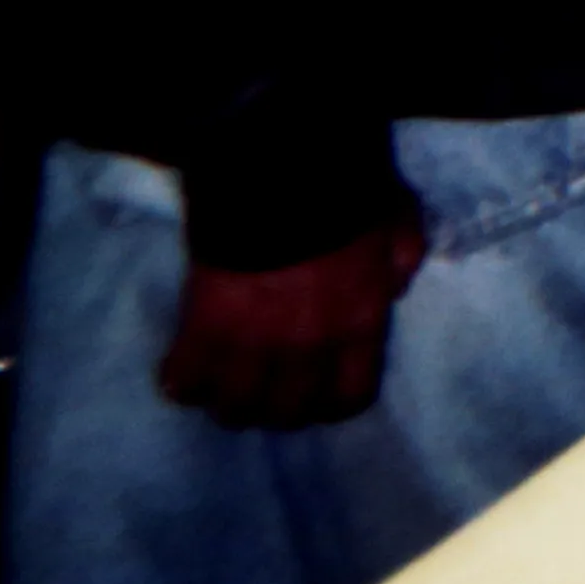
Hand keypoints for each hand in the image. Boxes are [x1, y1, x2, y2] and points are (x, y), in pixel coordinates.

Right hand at [160, 210, 427, 429]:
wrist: (285, 171)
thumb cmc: (348, 190)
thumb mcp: (398, 220)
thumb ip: (402, 257)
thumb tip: (395, 288)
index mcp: (360, 322)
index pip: (350, 396)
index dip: (331, 402)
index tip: (316, 393)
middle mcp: (310, 346)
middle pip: (287, 412)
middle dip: (275, 408)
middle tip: (262, 390)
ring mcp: (255, 343)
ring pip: (235, 408)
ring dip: (226, 401)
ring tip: (219, 385)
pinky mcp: (205, 329)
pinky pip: (185, 382)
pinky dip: (182, 381)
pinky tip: (183, 369)